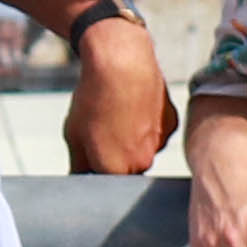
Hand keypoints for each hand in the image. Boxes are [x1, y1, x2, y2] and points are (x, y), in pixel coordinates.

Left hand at [59, 25, 173, 175]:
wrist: (121, 62)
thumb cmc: (93, 98)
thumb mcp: (74, 134)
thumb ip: (78, 164)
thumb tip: (79, 179)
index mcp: (116, 170)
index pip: (106, 184)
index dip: (97, 170)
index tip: (91, 157)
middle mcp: (142, 162)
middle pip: (127, 169)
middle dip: (115, 158)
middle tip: (101, 131)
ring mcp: (160, 143)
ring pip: (143, 150)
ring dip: (132, 141)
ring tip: (117, 114)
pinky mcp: (171, 124)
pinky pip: (157, 132)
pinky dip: (147, 124)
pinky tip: (134, 106)